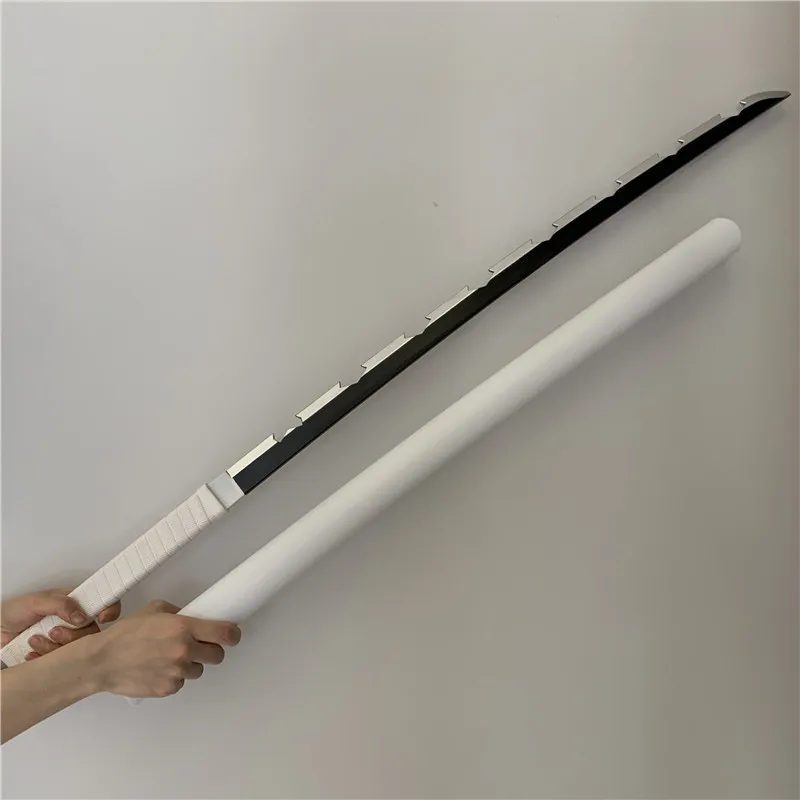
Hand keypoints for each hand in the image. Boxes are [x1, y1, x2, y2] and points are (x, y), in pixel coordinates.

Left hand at [0, 588, 120, 657]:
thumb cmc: (13, 612)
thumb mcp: (35, 602)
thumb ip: (60, 604)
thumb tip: (81, 614)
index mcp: (75, 603)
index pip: (102, 604)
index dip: (109, 610)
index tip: (103, 616)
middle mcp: (74, 621)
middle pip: (91, 632)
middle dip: (73, 636)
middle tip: (55, 631)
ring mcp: (65, 639)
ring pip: (76, 650)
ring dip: (54, 647)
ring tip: (36, 640)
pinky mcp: (55, 656)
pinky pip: (61, 663)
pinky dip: (44, 658)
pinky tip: (32, 653)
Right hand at [84, 600, 240, 698]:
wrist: (102, 661)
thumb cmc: (126, 633)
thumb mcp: (155, 609)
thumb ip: (180, 613)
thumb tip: (196, 616)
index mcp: (183, 628)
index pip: (224, 634)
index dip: (232, 635)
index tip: (232, 635)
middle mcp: (184, 651)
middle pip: (217, 655)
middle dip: (211, 650)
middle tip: (199, 646)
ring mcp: (177, 672)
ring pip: (199, 670)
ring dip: (191, 664)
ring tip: (170, 657)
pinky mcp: (168, 689)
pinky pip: (181, 682)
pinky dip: (175, 676)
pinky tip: (159, 668)